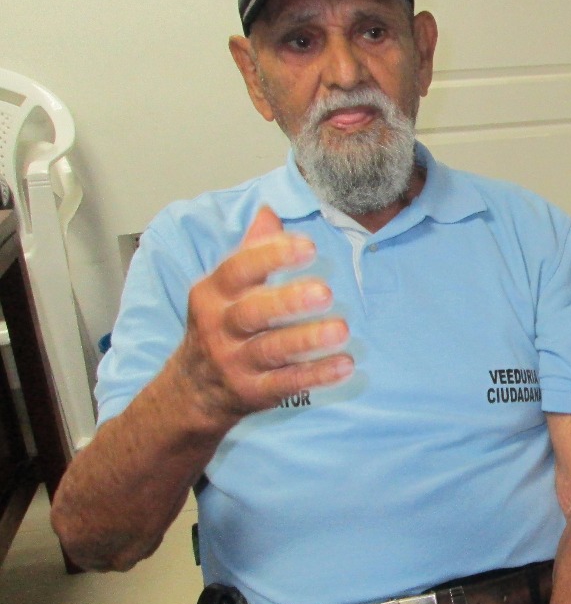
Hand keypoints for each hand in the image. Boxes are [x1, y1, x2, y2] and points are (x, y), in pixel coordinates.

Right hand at [173, 206, 351, 428]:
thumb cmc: (221, 324)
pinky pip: (285, 383)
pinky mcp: (252, 392)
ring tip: (342, 330)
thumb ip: (251, 251)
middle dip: (288, 301)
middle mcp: (220, 326)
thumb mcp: (225, 287)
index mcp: (213, 293)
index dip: (271, 256)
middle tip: (327, 292)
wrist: (192, 389)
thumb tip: (270, 211)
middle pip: (253, 312)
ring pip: (270, 350)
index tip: (309, 247)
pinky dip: (315, 375)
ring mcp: (234, 362)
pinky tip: (344, 365)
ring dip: (307, 340)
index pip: (238, 269)